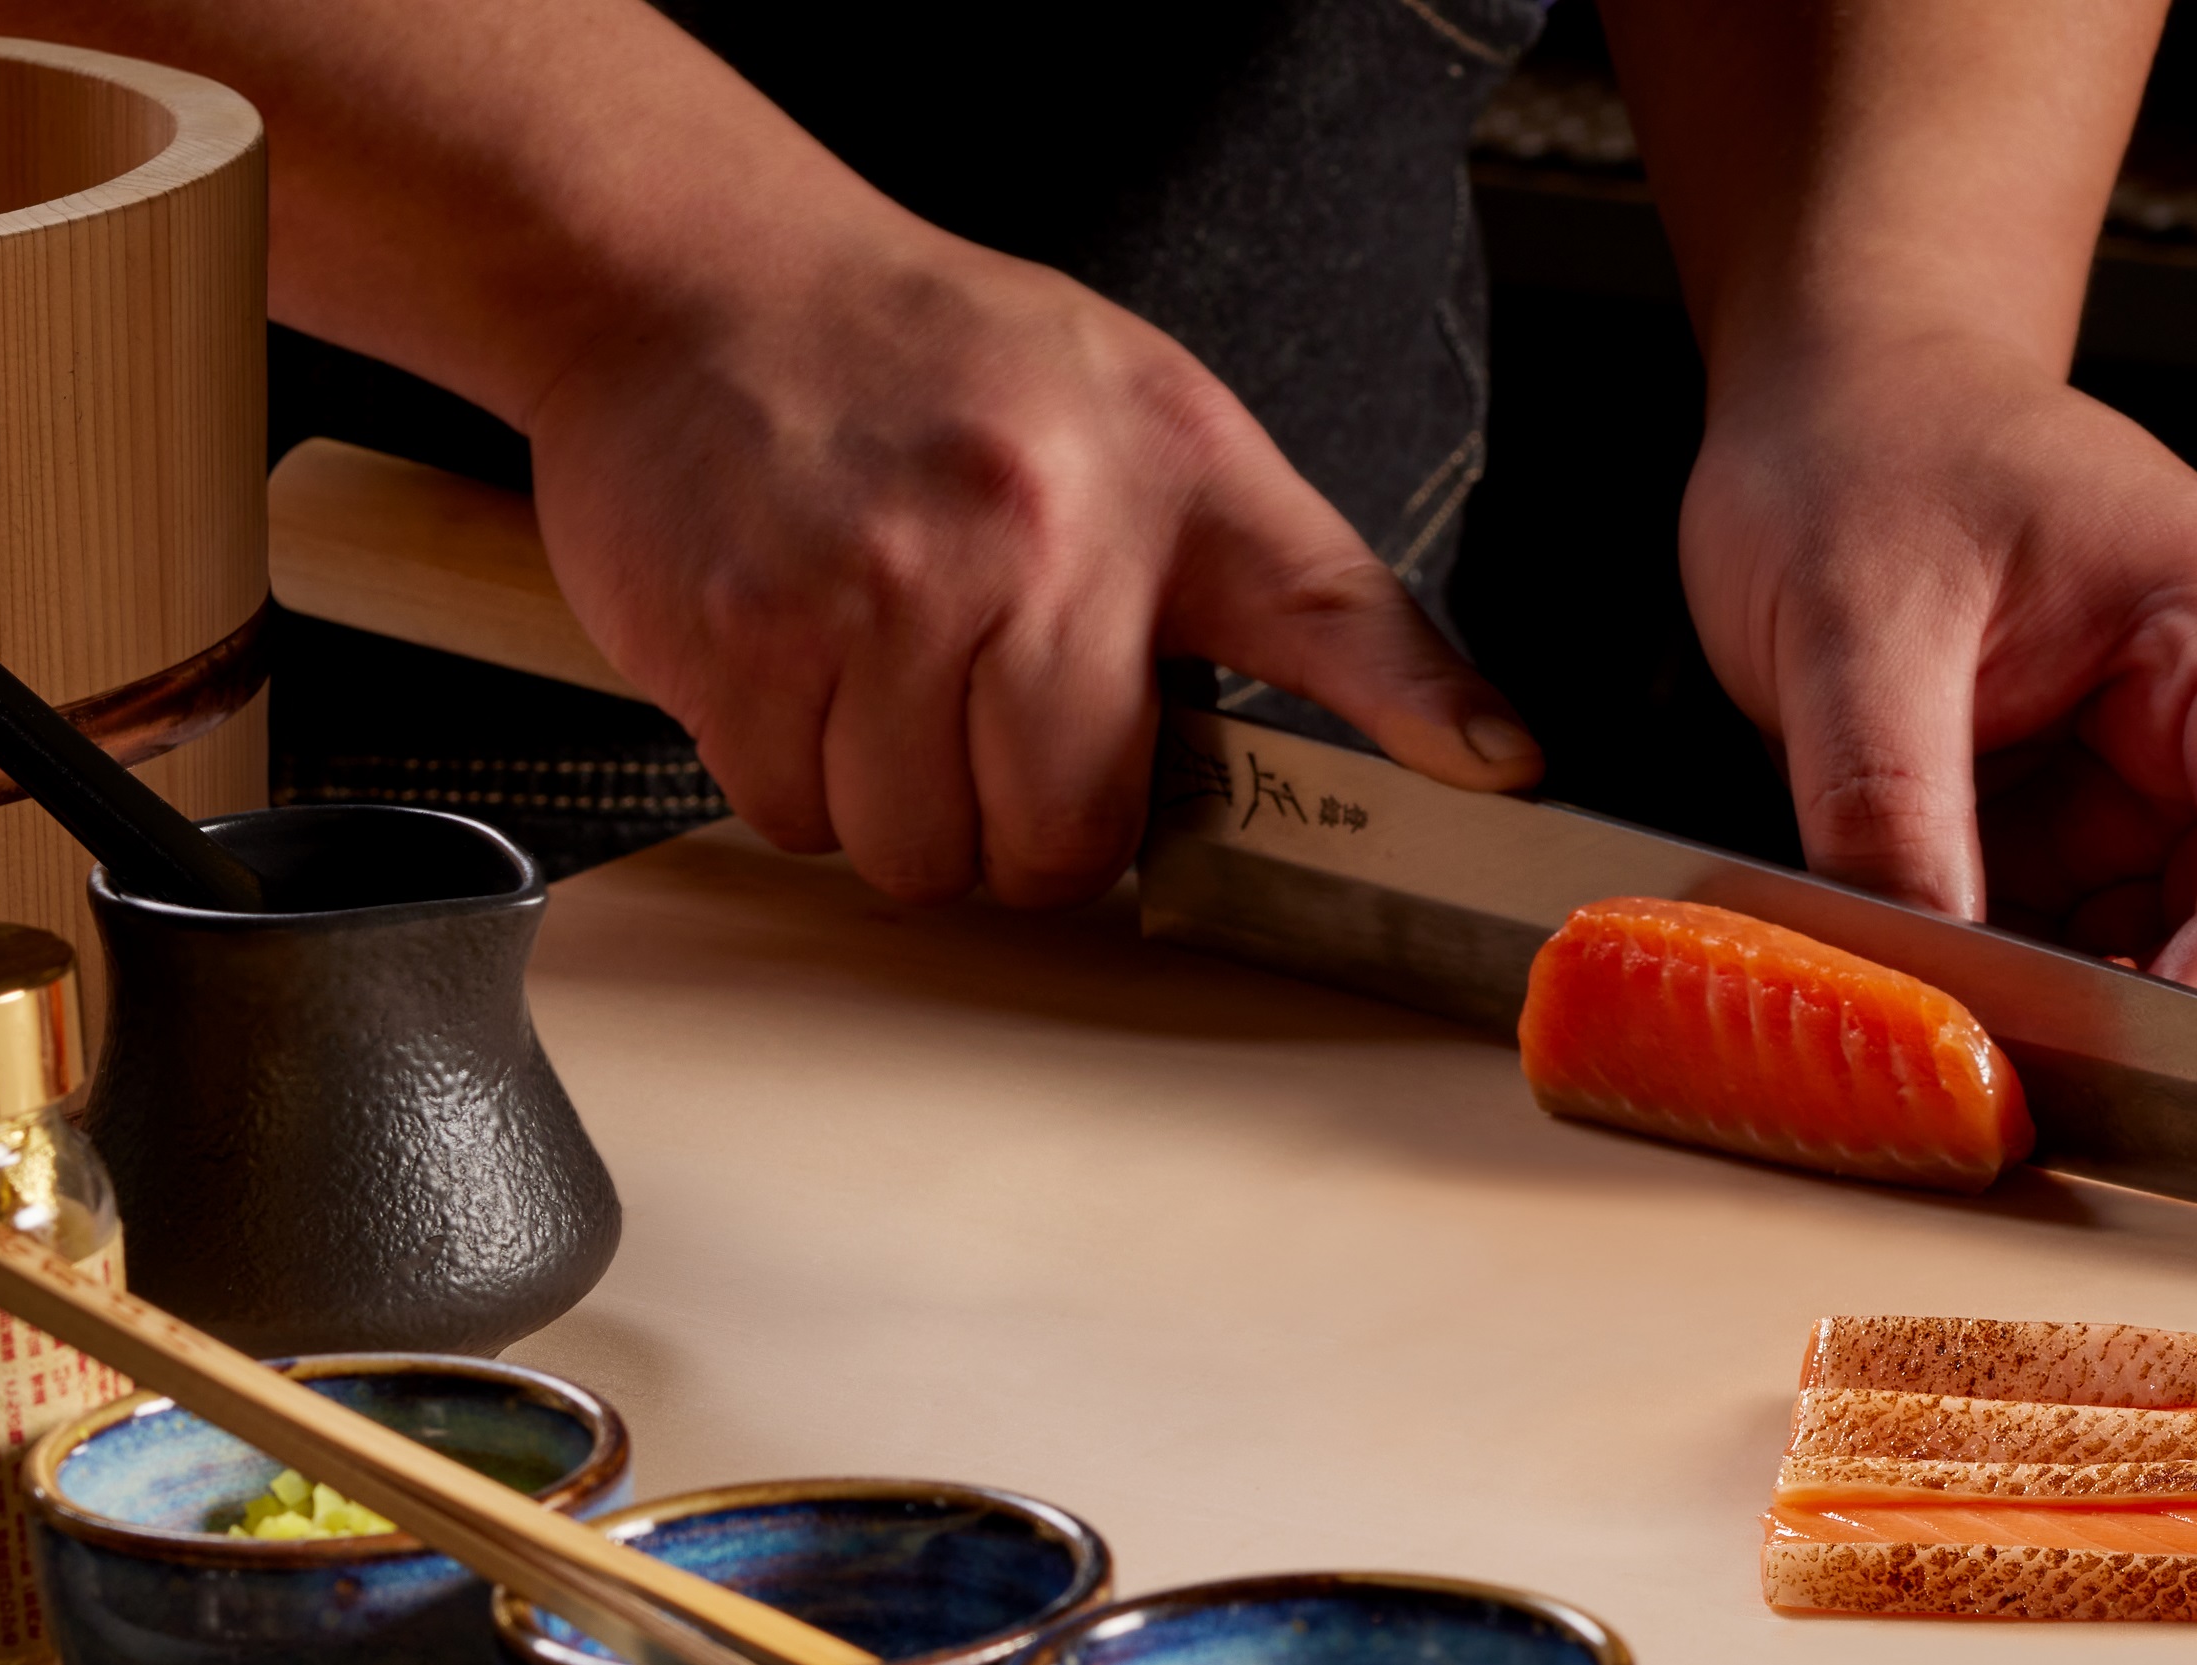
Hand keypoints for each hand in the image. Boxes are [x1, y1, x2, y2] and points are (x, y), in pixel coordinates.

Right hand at [523, 213, 1538, 906]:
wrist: (705, 282)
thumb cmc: (949, 370)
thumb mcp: (1175, 441)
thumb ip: (1330, 614)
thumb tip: (1491, 754)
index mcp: (1153, 490)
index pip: (1319, 629)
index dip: (1410, 721)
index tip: (1491, 780)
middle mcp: (1012, 538)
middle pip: (1050, 844)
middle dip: (1022, 825)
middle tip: (998, 720)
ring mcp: (859, 593)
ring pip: (912, 850)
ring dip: (900, 808)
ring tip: (897, 683)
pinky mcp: (731, 641)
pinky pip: (787, 815)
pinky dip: (796, 778)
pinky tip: (812, 672)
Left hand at [1676, 337, 2196, 1016]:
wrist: (1830, 387)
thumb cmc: (1867, 441)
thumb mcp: (1853, 619)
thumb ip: (1886, 799)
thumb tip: (1913, 967)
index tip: (2165, 1039)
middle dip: (2173, 996)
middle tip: (2055, 1070)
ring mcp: (2142, 766)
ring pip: (2168, 937)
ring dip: (2088, 999)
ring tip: (1984, 1033)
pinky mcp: (2067, 812)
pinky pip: (2076, 928)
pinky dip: (2024, 976)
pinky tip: (1953, 989)